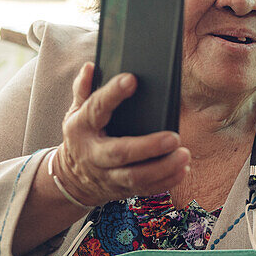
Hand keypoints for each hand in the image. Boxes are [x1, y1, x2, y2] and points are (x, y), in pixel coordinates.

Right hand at [52, 63, 189, 206]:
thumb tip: (91, 66)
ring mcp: (108, 175)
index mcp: (82, 127)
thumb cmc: (82, 135)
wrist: (72, 178)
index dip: (112, 94)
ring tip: (184, 155)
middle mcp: (94, 154)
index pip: (96, 108)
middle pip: (120, 153)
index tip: (132, 79)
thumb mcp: (76, 110)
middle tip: (174, 136)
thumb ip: (84, 88)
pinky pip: (145, 189)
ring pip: (135, 177)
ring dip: (162, 168)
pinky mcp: (122, 190)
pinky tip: (182, 170)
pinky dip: (165, 182)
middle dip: (148, 147)